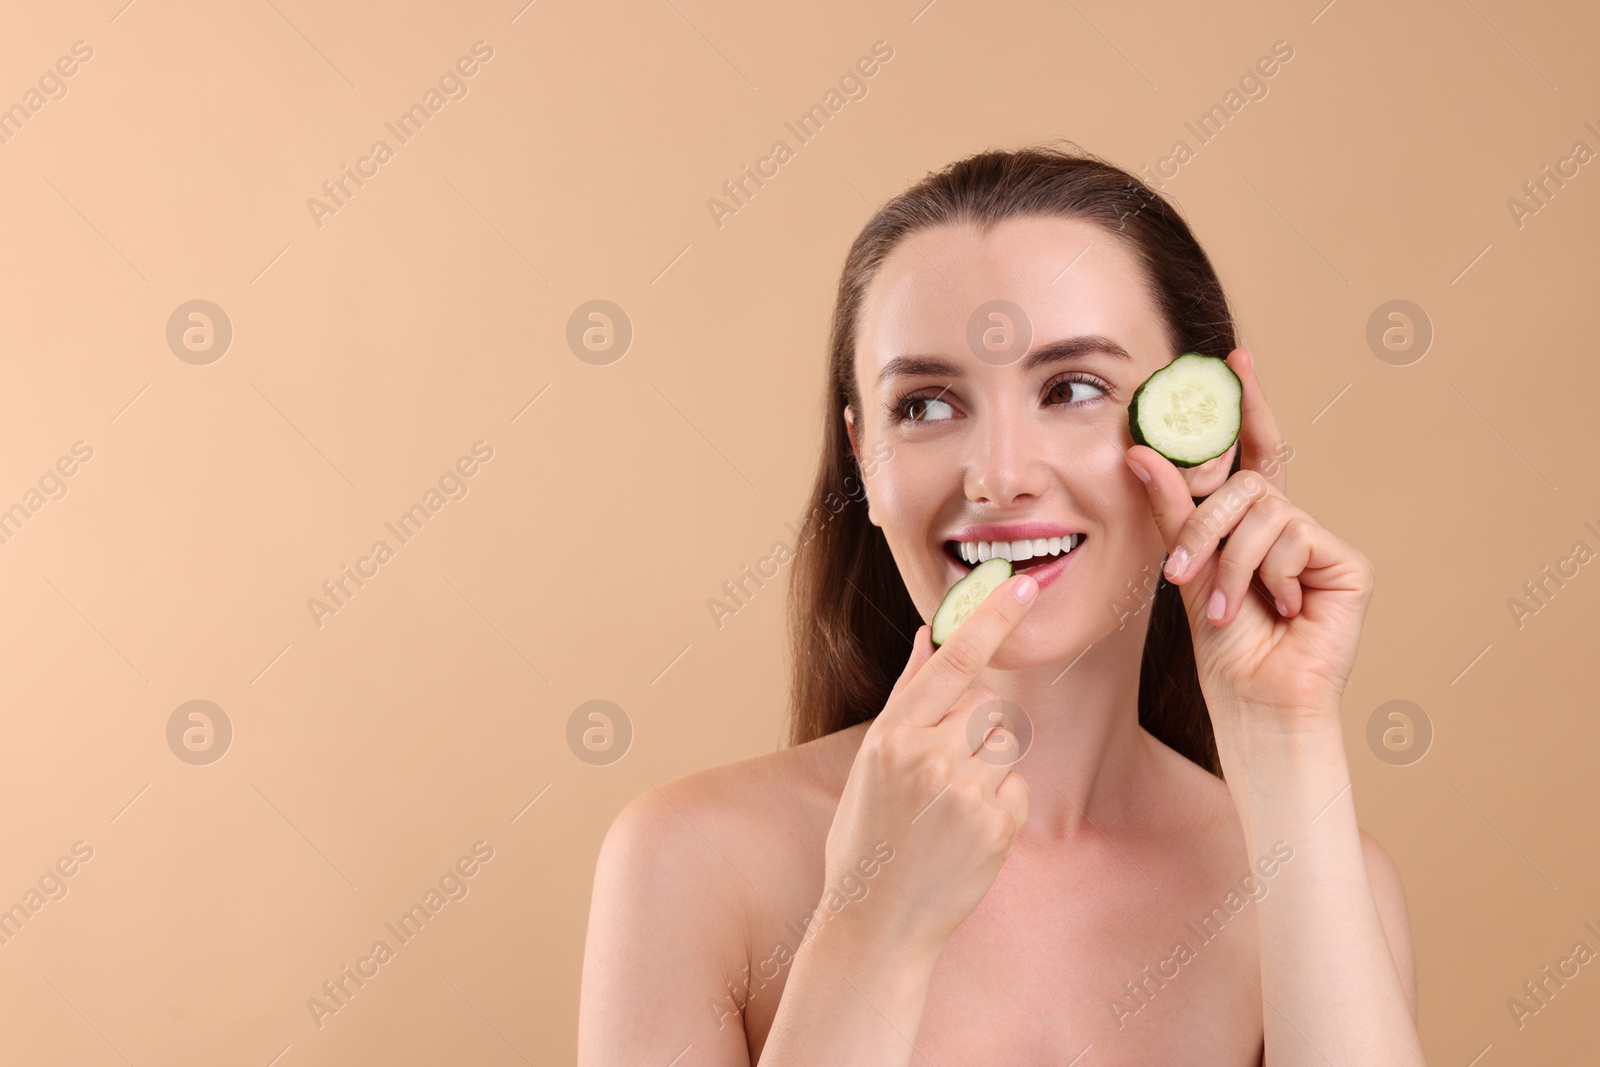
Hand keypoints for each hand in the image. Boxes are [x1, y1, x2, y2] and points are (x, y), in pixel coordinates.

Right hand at [820, 574, 1036, 962]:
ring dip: (986, 765)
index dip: (992, 619)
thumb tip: (928, 634)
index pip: (953, 662)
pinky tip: (964, 832)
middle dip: (973, 726)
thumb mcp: (871, 761)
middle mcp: (928, 758)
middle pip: (986, 706)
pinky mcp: (995, 827)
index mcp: (891, 735)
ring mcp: (964, 794)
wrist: (875, 920)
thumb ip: (905, 695)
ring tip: (948, 806)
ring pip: (1003, 745)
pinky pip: (1014, 788)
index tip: (1023, 585)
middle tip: (941, 772)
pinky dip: (997, 804)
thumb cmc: (868, 835)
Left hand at [1123, 349, 1374, 721]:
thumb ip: (1172, 508)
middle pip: (1246, 485)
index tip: (1235, 357)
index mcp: (1252, 523)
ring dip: (1233, 563)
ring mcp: (1321, 543)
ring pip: (1265, 512)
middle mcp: (1290, 524)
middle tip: (1181, 572)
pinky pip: (1296, 537)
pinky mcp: (1348, 564)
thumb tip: (1139, 449)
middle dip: (1206, 524)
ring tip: (1229, 609)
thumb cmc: (1223, 646)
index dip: (1248, 405)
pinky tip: (1280, 609)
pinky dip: (1272, 574)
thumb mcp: (1187, 567)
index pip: (1252, 452)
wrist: (1255, 700)